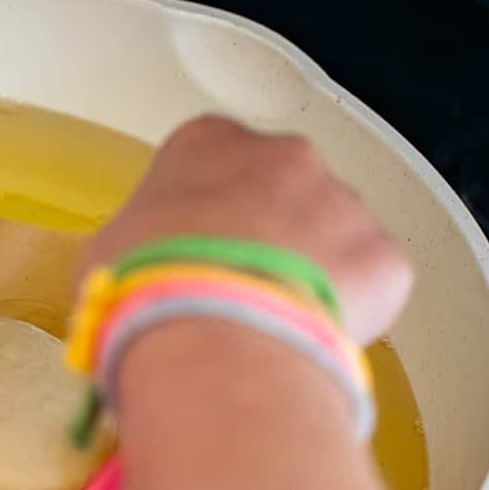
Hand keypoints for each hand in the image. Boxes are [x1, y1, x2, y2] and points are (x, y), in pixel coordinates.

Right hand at [82, 116, 411, 344]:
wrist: (211, 339)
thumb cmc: (140, 292)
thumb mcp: (104, 258)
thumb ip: (137, 246)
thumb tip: (149, 272)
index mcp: (208, 143)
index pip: (209, 165)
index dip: (200, 220)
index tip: (190, 262)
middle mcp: (285, 156)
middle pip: (280, 194)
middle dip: (264, 243)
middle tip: (235, 302)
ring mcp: (343, 201)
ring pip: (331, 239)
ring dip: (308, 278)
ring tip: (271, 335)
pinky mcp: (384, 256)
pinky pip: (370, 286)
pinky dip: (349, 316)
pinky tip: (310, 346)